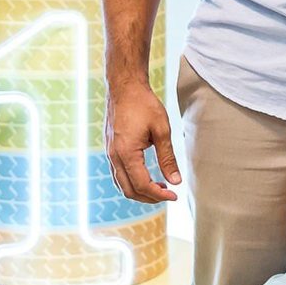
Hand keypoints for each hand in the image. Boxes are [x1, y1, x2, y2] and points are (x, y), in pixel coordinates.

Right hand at [105, 80, 181, 203]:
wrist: (125, 87)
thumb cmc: (144, 104)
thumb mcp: (161, 130)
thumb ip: (167, 158)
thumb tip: (175, 181)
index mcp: (126, 153)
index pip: (142, 185)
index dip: (159, 195)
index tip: (174, 195)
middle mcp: (114, 156)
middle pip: (129, 190)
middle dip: (149, 197)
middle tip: (168, 194)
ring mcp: (109, 153)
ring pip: (121, 184)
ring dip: (140, 191)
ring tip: (159, 186)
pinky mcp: (110, 149)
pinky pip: (118, 174)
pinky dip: (132, 181)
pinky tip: (146, 175)